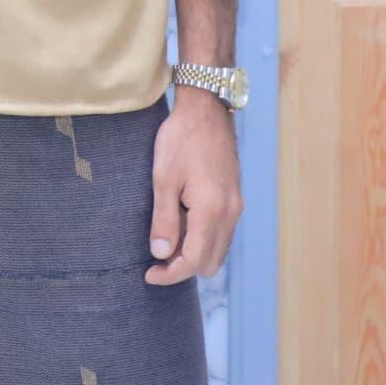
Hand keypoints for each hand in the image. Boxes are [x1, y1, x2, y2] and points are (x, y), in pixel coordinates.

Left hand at [147, 90, 239, 284]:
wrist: (206, 110)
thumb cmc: (181, 139)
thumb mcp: (164, 179)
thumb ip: (164, 220)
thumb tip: (161, 254)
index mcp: (212, 210)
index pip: (194, 260)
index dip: (171, 274)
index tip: (149, 274)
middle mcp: (230, 213)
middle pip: (211, 262)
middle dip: (183, 268)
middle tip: (155, 258)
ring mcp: (236, 206)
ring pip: (218, 250)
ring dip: (194, 254)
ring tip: (166, 241)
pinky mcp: (235, 198)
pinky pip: (222, 233)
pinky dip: (203, 239)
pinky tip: (182, 225)